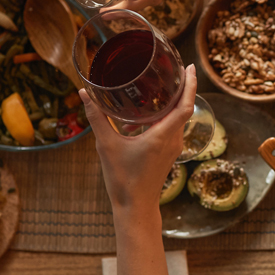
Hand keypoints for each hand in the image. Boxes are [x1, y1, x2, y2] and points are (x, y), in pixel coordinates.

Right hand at [79, 64, 196, 210]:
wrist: (135, 206)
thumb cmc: (122, 178)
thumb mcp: (106, 145)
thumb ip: (97, 118)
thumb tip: (84, 94)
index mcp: (163, 136)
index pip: (186, 105)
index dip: (190, 85)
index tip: (189, 67)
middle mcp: (173, 140)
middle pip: (184, 108)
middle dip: (181, 88)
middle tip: (173, 70)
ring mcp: (172, 148)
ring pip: (177, 119)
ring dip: (170, 104)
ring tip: (157, 90)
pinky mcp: (168, 154)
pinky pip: (170, 129)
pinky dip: (163, 118)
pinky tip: (142, 119)